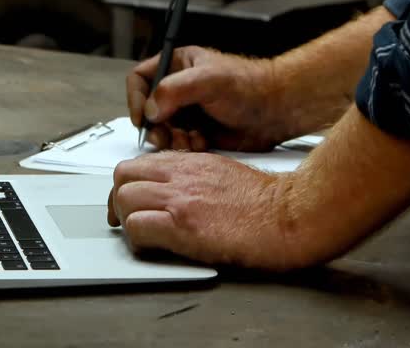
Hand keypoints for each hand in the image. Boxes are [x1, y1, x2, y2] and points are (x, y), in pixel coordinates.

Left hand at [107, 151, 309, 270]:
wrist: (289, 215)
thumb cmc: (268, 203)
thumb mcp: (227, 174)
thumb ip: (198, 178)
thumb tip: (179, 192)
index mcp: (193, 163)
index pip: (141, 163)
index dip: (131, 184)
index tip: (134, 201)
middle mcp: (182, 176)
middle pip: (124, 175)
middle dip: (119, 198)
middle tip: (126, 218)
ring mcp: (181, 199)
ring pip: (124, 197)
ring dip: (126, 218)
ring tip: (140, 234)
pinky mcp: (183, 225)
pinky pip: (137, 227)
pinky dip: (137, 239)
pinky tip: (153, 246)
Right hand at [126, 46, 293, 151]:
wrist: (276, 110)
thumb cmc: (249, 86)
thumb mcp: (208, 79)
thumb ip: (174, 89)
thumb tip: (150, 109)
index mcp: (178, 65)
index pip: (140, 79)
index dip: (135, 98)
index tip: (142, 117)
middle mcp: (180, 88)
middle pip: (148, 110)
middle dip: (154, 126)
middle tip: (163, 136)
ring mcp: (189, 112)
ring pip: (162, 130)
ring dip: (171, 139)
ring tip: (188, 139)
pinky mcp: (199, 132)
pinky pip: (179, 144)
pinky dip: (187, 147)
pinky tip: (204, 143)